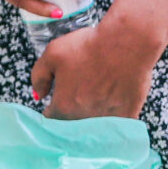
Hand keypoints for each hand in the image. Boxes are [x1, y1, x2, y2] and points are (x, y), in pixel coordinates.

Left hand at [33, 12, 160, 119]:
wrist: (129, 42)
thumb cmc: (91, 45)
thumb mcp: (54, 52)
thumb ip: (39, 76)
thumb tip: (39, 96)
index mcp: (62, 107)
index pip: (51, 117)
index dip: (55, 105)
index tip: (63, 96)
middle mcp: (82, 119)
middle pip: (72, 123)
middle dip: (73, 111)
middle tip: (83, 91)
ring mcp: (105, 120)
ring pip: (92, 126)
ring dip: (92, 115)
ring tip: (99, 95)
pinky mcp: (126, 118)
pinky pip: (115, 126)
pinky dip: (113, 118)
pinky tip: (114, 102)